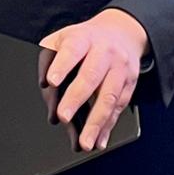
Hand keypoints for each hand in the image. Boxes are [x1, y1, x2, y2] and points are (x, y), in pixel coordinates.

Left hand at [39, 9, 148, 151]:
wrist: (121, 32)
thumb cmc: (85, 40)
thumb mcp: (63, 38)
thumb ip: (49, 58)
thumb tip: (44, 85)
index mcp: (83, 38)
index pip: (71, 50)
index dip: (61, 65)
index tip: (51, 81)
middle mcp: (104, 52)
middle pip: (91, 76)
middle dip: (76, 98)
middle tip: (64, 117)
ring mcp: (119, 68)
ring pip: (109, 97)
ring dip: (96, 122)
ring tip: (85, 142)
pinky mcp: (130, 84)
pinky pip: (119, 108)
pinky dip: (109, 127)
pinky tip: (99, 140)